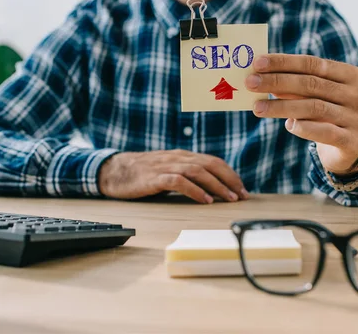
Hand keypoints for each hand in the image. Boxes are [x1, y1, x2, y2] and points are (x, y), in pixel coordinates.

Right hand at [97, 150, 247, 203]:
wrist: (114, 171)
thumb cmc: (143, 174)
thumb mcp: (169, 171)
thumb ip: (187, 175)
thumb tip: (211, 189)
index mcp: (183, 156)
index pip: (213, 162)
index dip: (230, 174)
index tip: (242, 189)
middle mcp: (177, 158)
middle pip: (210, 164)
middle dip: (229, 179)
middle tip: (242, 195)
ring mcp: (166, 166)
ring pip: (198, 172)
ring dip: (216, 185)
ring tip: (228, 198)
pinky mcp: (154, 177)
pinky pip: (179, 182)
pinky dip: (194, 191)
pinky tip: (204, 200)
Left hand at [245, 54, 357, 174]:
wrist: (350, 149)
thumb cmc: (327, 115)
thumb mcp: (315, 96)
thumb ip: (295, 85)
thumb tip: (260, 75)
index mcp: (352, 75)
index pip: (313, 64)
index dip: (284, 62)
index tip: (257, 63)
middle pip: (312, 84)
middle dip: (277, 82)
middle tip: (251, 83)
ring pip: (315, 107)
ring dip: (282, 106)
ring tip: (257, 107)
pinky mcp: (352, 142)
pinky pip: (325, 132)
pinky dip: (304, 127)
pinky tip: (288, 125)